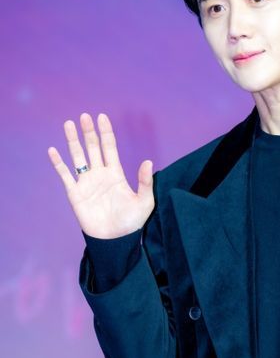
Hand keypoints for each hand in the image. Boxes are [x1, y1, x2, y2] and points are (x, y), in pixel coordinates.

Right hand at [48, 112, 154, 237]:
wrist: (114, 241)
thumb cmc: (130, 223)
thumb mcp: (144, 202)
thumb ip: (145, 182)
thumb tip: (148, 161)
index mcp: (116, 174)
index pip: (110, 148)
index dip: (106, 133)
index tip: (102, 117)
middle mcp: (100, 175)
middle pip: (93, 148)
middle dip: (89, 132)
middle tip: (85, 116)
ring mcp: (86, 183)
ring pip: (78, 157)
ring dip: (73, 141)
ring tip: (69, 124)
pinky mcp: (75, 194)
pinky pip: (65, 175)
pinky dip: (58, 163)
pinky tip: (53, 150)